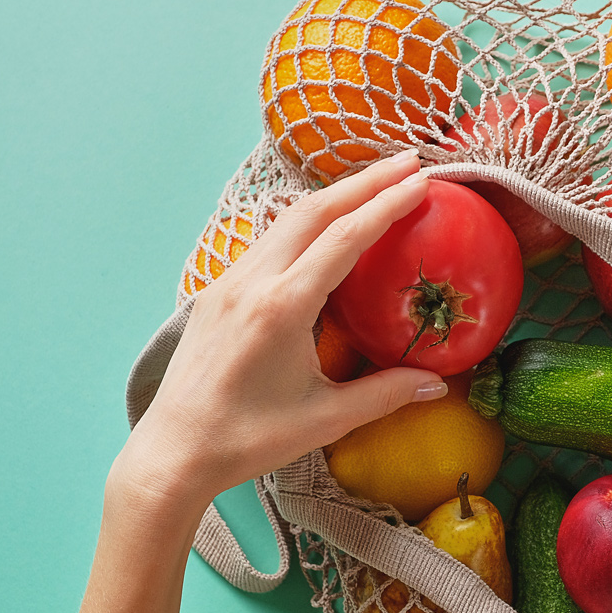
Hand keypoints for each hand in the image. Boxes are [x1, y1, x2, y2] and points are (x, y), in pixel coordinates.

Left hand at [113, 150, 446, 524]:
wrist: (174, 451)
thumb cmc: (247, 440)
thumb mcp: (325, 419)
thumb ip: (385, 394)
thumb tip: (438, 383)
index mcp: (281, 307)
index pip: (344, 238)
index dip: (387, 204)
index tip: (422, 182)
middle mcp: (252, 282)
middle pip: (314, 210)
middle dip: (365, 181)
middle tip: (410, 161)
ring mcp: (228, 282)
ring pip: (286, 220)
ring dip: (334, 197)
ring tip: (375, 184)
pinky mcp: (217, 292)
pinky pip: (267, 243)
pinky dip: (304, 223)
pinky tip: (325, 227)